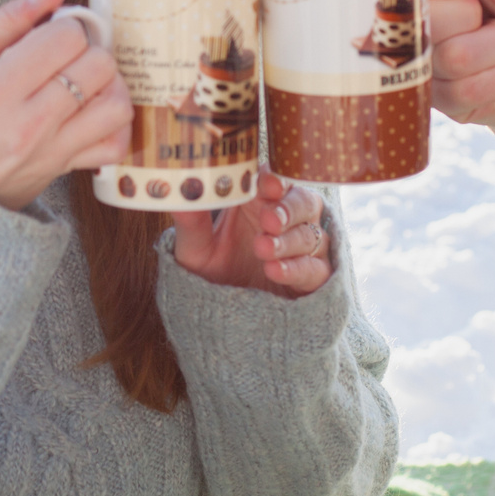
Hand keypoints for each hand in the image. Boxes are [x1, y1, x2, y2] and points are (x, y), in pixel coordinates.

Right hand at [0, 0, 131, 210]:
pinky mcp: (64, 170)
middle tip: (67, 56)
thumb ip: (8, 21)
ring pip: (116, 104)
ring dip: (108, 84)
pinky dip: (114, 125)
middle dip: (89, 50)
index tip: (50, 35)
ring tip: (85, 82)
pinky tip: (93, 113)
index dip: (65, 27)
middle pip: (98, 65)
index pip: (66, 37)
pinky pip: (114, 145)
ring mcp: (50, 149)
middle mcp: (28, 120)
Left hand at [171, 171, 331, 297]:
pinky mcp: (314, 277)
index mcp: (259, 201)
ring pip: (312, 235)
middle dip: (288, 209)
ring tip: (262, 249)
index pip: (275, 179)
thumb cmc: (211, 270)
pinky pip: (316, 269)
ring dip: (288, 241)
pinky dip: (297, 268)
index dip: (275, 179)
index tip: (267, 185)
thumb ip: (191, 222)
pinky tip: (275, 270)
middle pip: (304, 201)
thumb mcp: (195, 248)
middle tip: (269, 220)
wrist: (222, 316)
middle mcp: (287, 219)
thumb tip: (178, 194)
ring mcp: (303, 247)